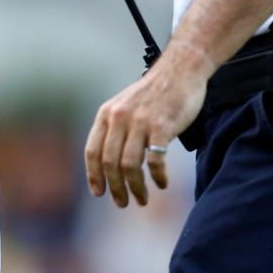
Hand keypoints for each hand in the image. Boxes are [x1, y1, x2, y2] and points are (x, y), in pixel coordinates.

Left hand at [84, 45, 211, 207]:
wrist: (180, 70)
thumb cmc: (154, 92)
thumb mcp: (124, 105)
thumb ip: (115, 128)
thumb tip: (109, 163)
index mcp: (107, 114)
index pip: (92, 151)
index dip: (94, 176)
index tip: (99, 193)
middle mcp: (120, 117)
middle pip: (110, 163)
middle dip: (115, 188)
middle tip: (122, 202)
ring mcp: (140, 122)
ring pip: (130, 166)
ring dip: (135, 188)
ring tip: (141, 199)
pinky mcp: (162, 126)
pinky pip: (155, 161)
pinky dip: (157, 177)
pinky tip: (161, 183)